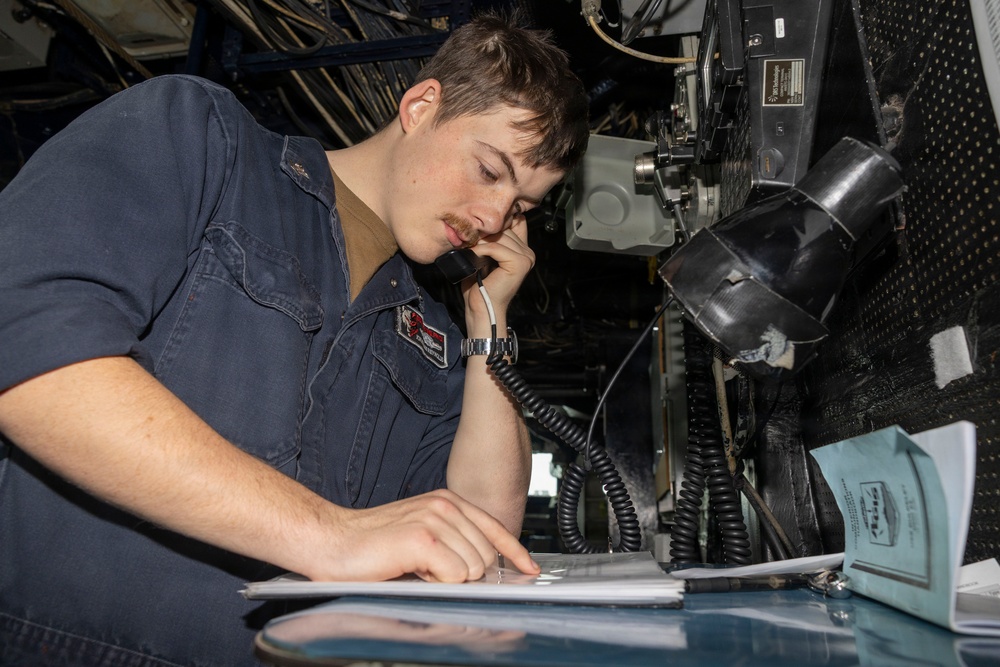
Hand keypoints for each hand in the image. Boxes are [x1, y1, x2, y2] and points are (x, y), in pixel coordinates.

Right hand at [309, 489, 539, 582]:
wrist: (330, 542)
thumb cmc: (370, 545)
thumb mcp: (421, 535)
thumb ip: (452, 542)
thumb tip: (483, 568)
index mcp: (447, 501)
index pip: (494, 527)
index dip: (514, 552)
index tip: (529, 569)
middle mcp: (445, 505)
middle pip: (485, 557)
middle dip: (463, 574)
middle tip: (428, 570)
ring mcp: (434, 520)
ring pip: (472, 569)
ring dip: (446, 579)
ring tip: (416, 567)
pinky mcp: (423, 539)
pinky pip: (454, 576)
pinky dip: (435, 582)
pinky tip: (412, 570)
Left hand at [462, 215, 533, 327]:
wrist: (482, 307)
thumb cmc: (480, 285)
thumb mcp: (485, 257)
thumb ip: (489, 240)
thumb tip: (479, 222)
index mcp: (523, 250)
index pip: (515, 221)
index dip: (499, 221)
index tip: (480, 227)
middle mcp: (528, 253)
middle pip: (505, 228)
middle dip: (485, 232)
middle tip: (468, 239)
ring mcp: (526, 258)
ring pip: (499, 236)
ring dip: (480, 241)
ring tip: (468, 248)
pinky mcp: (518, 263)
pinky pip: (495, 247)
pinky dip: (480, 250)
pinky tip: (472, 256)